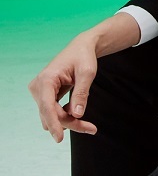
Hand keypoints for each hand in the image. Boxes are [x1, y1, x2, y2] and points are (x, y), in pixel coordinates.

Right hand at [28, 14, 139, 141]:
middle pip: (51, 114)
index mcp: (46, 79)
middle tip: (91, 129)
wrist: (81, 47)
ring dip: (69, 121)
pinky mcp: (45, 96)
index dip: (54, 123)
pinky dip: (66, 115)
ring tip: (89, 126)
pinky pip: (54, 111)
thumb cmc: (84, 57)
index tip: (59, 138)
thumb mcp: (87, 73)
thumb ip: (81, 93)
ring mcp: (40, 92)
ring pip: (52, 115)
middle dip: (70, 123)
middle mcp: (38, 87)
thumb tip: (77, 114)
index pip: (47, 106)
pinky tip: (79, 114)